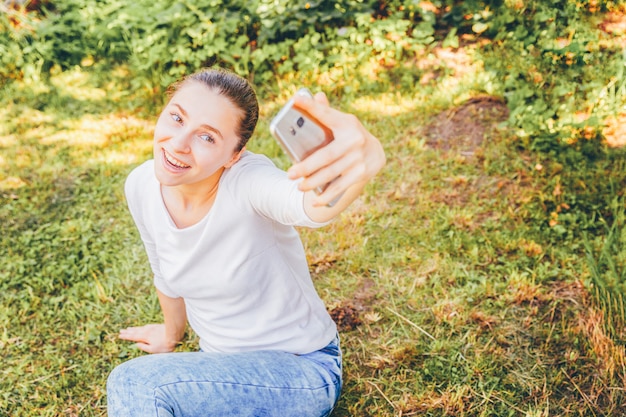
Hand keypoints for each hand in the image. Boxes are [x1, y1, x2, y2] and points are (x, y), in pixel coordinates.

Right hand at [118, 323, 176, 353]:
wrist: (174, 335)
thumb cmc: (164, 345)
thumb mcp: (153, 350)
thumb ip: (144, 347)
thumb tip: (137, 344)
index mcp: (145, 338)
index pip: (133, 337)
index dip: (126, 336)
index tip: (120, 335)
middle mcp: (147, 332)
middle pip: (135, 331)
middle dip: (128, 332)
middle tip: (121, 331)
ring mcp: (151, 328)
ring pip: (140, 328)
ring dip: (133, 329)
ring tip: (128, 329)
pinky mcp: (156, 327)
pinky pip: (146, 327)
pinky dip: (141, 327)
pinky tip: (141, 327)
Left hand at [287, 91, 385, 206]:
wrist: (376, 152)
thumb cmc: (349, 135)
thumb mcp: (341, 122)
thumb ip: (326, 113)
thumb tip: (315, 96)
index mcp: (346, 122)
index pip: (325, 114)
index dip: (310, 106)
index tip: (295, 99)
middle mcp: (354, 139)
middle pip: (326, 156)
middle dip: (306, 166)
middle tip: (290, 174)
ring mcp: (359, 158)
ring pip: (331, 173)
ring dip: (313, 182)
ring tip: (299, 187)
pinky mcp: (362, 173)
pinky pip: (340, 187)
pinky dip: (327, 196)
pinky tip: (316, 201)